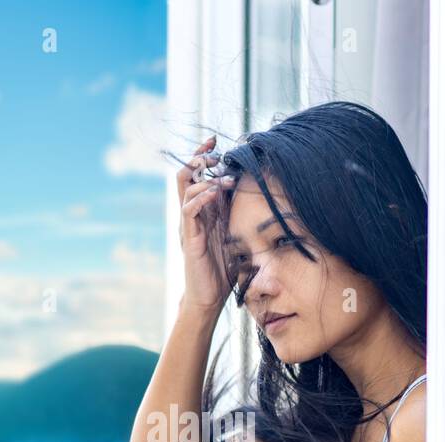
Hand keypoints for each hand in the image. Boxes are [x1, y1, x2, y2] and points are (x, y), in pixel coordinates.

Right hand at [176, 134, 236, 320]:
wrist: (209, 297)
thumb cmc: (223, 269)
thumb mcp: (235, 234)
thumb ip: (238, 214)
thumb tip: (258, 194)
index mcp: (203, 211)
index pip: (197, 175)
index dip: (203, 155)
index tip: (215, 141)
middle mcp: (192, 213)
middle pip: (186, 175)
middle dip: (199, 158)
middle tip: (214, 151)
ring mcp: (188, 224)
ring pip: (186, 188)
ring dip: (206, 178)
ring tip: (224, 178)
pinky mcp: (189, 237)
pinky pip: (189, 210)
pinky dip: (202, 197)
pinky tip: (215, 192)